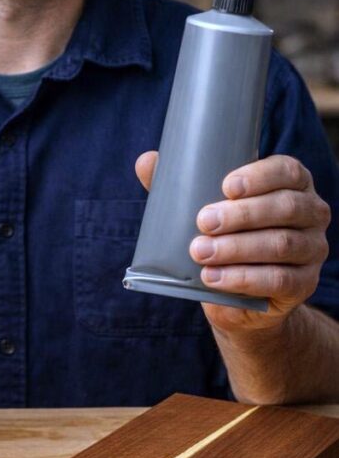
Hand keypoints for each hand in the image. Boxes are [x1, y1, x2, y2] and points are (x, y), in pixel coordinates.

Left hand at [135, 151, 330, 334]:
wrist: (239, 296)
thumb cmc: (223, 236)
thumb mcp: (205, 207)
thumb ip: (180, 184)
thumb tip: (146, 161)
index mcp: (292, 183)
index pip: (287, 171)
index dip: (260, 176)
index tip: (226, 186)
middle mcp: (311, 212)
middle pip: (284, 207)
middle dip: (241, 214)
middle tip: (202, 222)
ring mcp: (312, 249)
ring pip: (280, 244)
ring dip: (236, 248)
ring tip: (200, 252)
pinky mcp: (304, 283)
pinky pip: (279, 280)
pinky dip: (242, 278)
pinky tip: (213, 278)